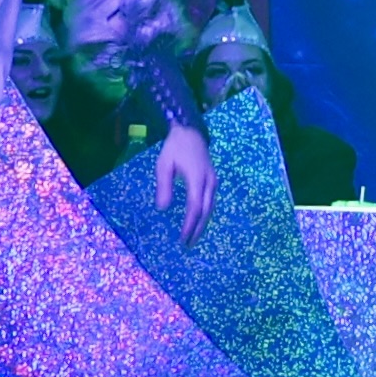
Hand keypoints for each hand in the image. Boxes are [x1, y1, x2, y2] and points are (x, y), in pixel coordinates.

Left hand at [151, 123, 218, 242]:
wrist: (191, 132)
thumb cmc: (174, 148)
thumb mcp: (163, 165)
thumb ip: (164, 186)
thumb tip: (162, 208)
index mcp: (196, 178)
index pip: (194, 207)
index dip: (189, 224)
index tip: (182, 238)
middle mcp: (208, 182)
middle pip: (206, 211)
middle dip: (198, 229)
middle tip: (188, 245)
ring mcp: (213, 182)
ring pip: (210, 208)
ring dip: (202, 224)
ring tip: (193, 237)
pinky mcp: (212, 181)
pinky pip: (210, 202)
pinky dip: (204, 215)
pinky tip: (198, 221)